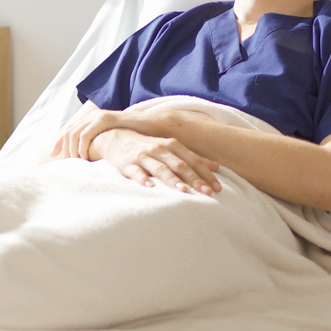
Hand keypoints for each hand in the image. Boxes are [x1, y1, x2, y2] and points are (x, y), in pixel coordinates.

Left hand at [49, 105, 127, 160]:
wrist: (151, 126)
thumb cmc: (133, 137)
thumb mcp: (111, 140)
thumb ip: (99, 144)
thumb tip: (86, 157)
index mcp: (91, 120)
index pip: (68, 130)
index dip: (58, 142)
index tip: (52, 155)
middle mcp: (92, 116)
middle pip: (68, 132)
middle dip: (63, 148)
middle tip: (65, 163)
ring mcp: (98, 116)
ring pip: (75, 134)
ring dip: (72, 150)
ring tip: (75, 162)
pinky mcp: (105, 119)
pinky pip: (86, 134)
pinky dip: (82, 146)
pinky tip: (84, 157)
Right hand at [90, 128, 220, 194]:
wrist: (114, 137)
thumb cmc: (146, 145)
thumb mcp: (169, 147)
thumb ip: (191, 156)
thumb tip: (216, 166)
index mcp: (171, 145)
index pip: (193, 160)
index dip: (206, 173)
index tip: (217, 187)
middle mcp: (159, 149)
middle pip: (180, 165)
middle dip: (194, 179)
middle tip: (207, 193)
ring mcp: (143, 156)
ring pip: (160, 168)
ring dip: (172, 180)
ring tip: (183, 191)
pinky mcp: (127, 164)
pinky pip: (135, 172)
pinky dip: (143, 179)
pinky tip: (150, 187)